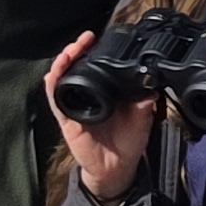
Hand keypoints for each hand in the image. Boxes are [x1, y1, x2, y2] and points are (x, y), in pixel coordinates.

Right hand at [44, 35, 154, 204]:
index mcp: (103, 93)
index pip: (93, 66)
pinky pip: (55, 98)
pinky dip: (54, 84)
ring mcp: (73, 106)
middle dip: (77, 49)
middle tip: (85, 38)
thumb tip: (151, 84)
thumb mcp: (142, 119)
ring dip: (63, 62)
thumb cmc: (127, 143)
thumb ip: (144, 102)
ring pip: (61, 78)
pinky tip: (56, 72)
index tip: (98, 38)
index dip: (92, 51)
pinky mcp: (66, 119)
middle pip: (74, 67)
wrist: (117, 167)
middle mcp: (86, 96)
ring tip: (71, 50)